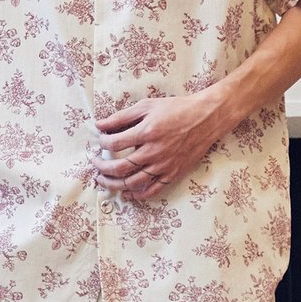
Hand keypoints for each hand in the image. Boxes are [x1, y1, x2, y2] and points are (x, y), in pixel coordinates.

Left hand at [90, 93, 224, 201]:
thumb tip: (100, 125)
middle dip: (102, 168)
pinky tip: (127, 194)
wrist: (206, 119)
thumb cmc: (177, 109)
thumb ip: (122, 117)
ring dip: (114, 184)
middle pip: (119, 168)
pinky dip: (137, 195)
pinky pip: (153, 190)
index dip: (101, 144)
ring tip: (103, 181)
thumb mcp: (147, 106)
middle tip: (95, 165)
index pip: (114, 144)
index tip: (99, 142)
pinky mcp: (173, 174)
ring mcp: (163, 165)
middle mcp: (153, 152)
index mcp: (146, 133)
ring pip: (132, 183)